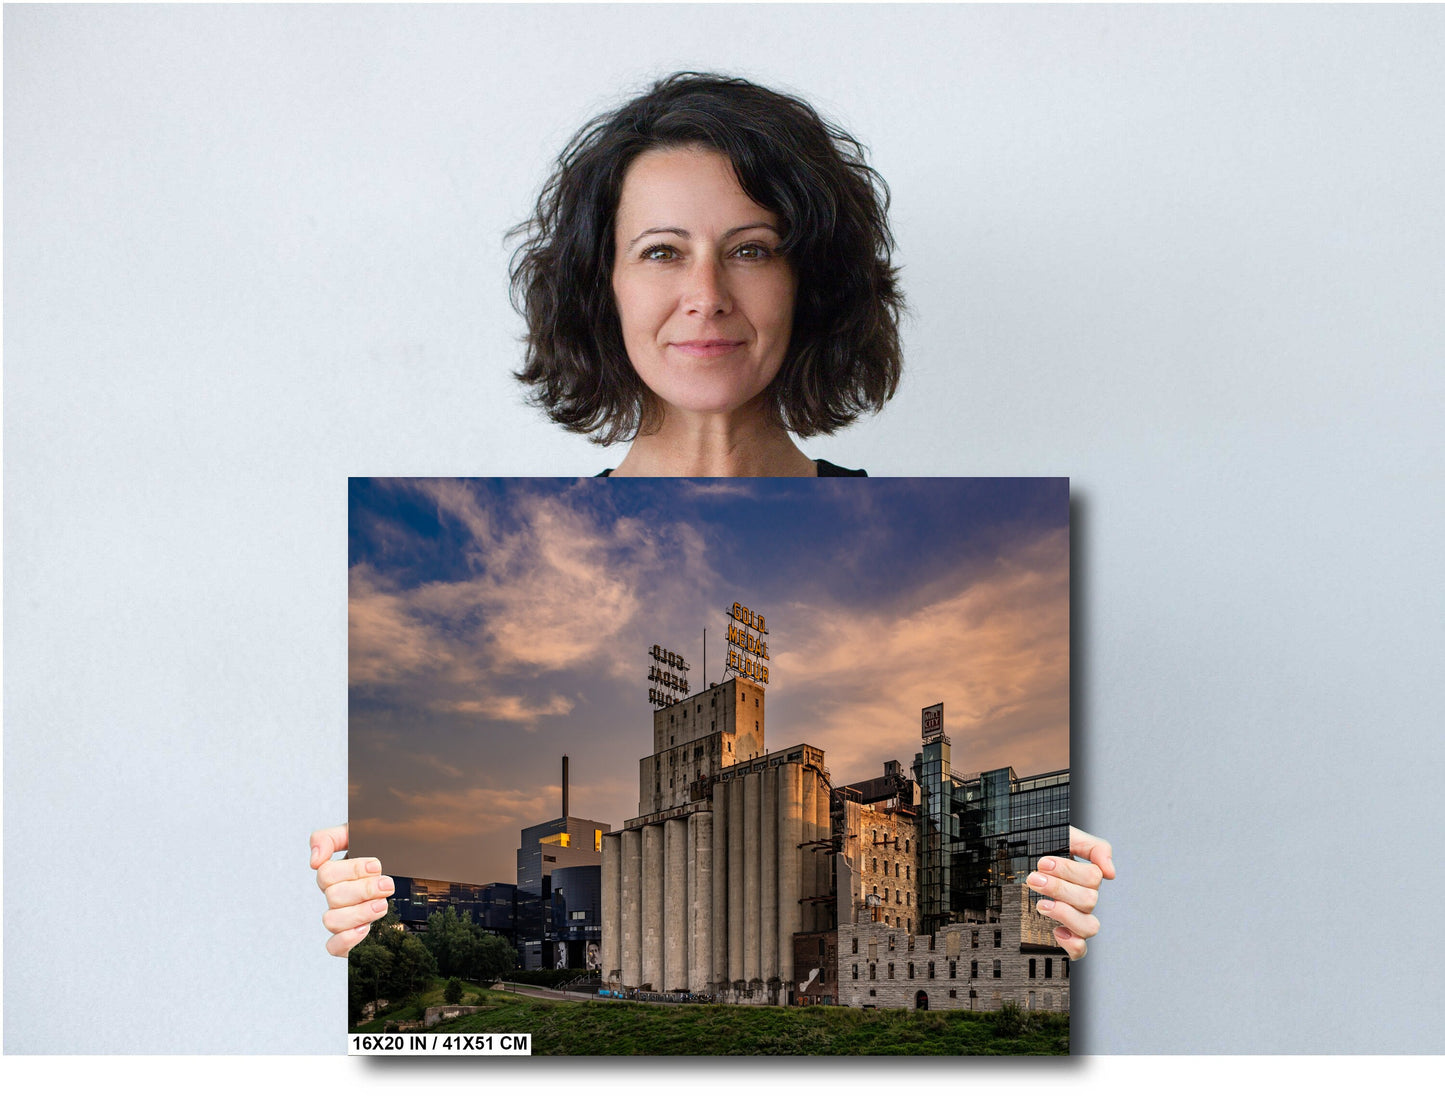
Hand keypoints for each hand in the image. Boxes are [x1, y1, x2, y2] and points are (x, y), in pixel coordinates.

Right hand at [310, 824, 392, 957]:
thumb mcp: (361, 835)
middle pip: (333, 896)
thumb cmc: (386, 854)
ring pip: (331, 921)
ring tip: (382, 905)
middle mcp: (337, 897)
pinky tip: (366, 929)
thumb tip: (314, 860)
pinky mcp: (351, 939)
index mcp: (337, 874)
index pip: (326, 874)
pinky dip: (346, 940)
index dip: (351, 870)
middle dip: (363, 890)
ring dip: (359, 912)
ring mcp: (343, 918)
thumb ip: (330, 838)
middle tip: (387, 885)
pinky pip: (333, 947)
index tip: (377, 865)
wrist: (415, 878)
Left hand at [1027, 826, 1114, 961]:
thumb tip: (1111, 872)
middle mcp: (1083, 900)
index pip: (1093, 877)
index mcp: (1084, 878)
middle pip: (1089, 900)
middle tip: (1034, 879)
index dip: (1068, 870)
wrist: (1011, 862)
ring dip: (1065, 913)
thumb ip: (1093, 847)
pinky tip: (1056, 931)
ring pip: (1089, 927)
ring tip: (1041, 904)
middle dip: (1058, 887)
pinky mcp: (1064, 937)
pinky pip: (1080, 950)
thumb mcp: (1064, 836)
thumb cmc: (1039, 850)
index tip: (1042, 862)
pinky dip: (1071, 944)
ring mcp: (1075, 919)